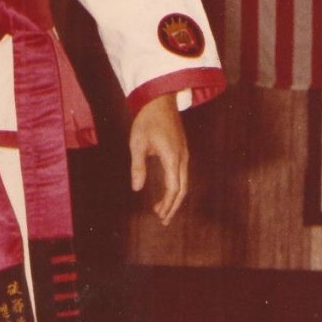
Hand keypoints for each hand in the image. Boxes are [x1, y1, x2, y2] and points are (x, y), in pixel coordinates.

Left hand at [130, 92, 188, 226]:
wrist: (160, 101)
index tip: (158, 214)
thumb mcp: (137, 143)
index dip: (167, 203)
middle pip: (183, 189)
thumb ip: (138, 166)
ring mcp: (184, 154)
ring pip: (184, 182)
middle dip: (173, 206)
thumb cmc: (147, 121)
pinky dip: (176, 187)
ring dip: (174, 198)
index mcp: (172, 157)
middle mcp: (182, 158)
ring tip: (162, 211)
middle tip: (162, 220)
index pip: (173, 187)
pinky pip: (182, 175)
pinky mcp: (182, 151)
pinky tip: (166, 193)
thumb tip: (136, 188)